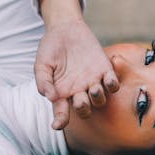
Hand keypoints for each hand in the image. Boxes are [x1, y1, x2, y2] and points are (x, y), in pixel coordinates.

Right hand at [35, 0, 118, 128]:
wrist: (65, 29)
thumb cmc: (51, 49)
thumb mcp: (41, 64)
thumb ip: (43, 81)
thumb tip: (50, 97)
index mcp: (62, 94)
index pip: (62, 113)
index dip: (60, 120)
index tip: (57, 125)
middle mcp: (78, 92)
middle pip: (85, 110)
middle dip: (83, 109)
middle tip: (79, 99)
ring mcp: (92, 82)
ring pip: (100, 100)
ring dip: (99, 98)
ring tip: (94, 88)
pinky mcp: (104, 70)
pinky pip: (113, 84)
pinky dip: (112, 84)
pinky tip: (107, 78)